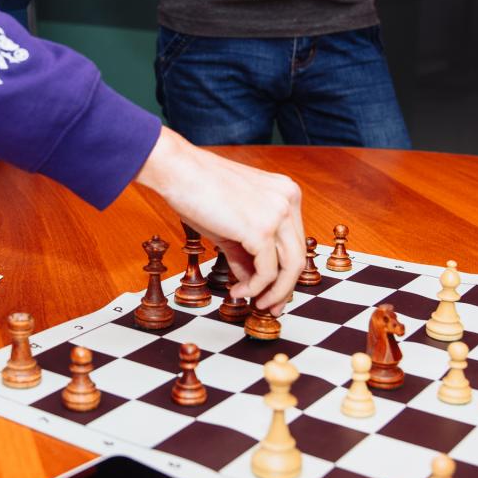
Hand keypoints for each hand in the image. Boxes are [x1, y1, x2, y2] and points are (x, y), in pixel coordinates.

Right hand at [134, 127, 303, 311]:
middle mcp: (288, 201)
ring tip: (253, 303)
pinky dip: (255, 287)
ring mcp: (277, 214)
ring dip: (273, 292)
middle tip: (268, 306)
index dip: (286, 271)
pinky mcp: (261, 229)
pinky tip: (238, 290)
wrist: (178, 170)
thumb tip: (251, 281)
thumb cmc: (199, 191)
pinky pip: (267, 271)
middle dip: (284, 288)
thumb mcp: (231, 224)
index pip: (296, 241)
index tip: (272, 291)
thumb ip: (246, 251)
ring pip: (290, 268)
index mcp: (286, 193)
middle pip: (299, 257)